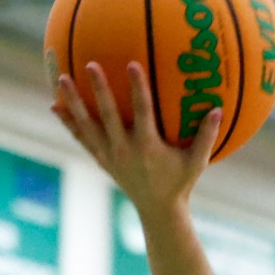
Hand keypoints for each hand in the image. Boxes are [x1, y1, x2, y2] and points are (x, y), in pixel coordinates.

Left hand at [53, 61, 216, 215]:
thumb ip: (207, 136)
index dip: (137, 88)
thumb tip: (219, 108)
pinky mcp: (101, 159)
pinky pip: (81, 137)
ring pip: (87, 125)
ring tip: (61, 79)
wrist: (157, 211)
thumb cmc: (180, 183)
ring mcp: (109, 155)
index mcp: (147, 148)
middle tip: (90, 65)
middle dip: (99, 90)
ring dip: (73, 103)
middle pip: (108, 116)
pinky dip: (68, 123)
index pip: (141, 112)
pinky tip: (55, 106)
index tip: (132, 64)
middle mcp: (124, 150)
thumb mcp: (197, 163)